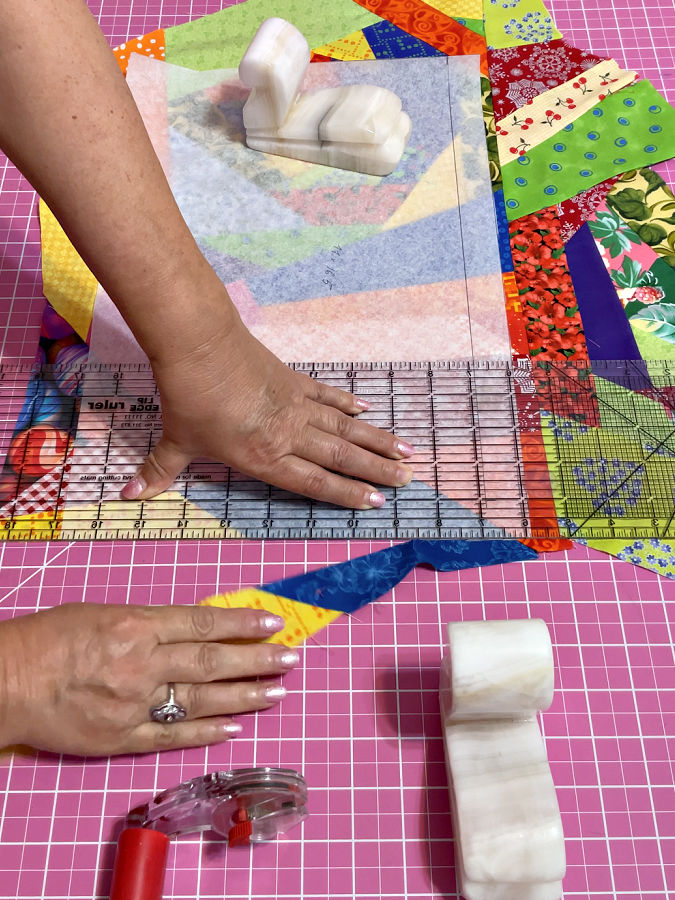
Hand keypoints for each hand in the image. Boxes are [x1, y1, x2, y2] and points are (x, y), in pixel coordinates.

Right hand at [0, 604, 295, 755]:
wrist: (6, 681)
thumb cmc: (49, 639)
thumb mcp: (102, 613)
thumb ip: (148, 623)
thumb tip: (192, 629)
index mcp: (136, 625)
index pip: (202, 623)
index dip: (242, 624)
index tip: (272, 623)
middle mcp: (142, 663)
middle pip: (211, 660)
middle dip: (256, 659)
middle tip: (289, 658)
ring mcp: (134, 703)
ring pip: (201, 699)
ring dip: (244, 695)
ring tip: (277, 692)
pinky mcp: (122, 736)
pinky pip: (173, 736)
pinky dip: (207, 732)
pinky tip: (236, 727)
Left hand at [122, 313, 414, 507]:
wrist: (200, 344)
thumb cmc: (189, 398)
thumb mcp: (174, 441)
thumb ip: (159, 472)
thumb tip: (127, 496)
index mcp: (264, 458)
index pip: (314, 482)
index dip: (346, 494)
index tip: (376, 503)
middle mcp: (288, 435)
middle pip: (341, 457)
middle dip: (377, 471)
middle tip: (408, 479)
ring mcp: (296, 407)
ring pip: (345, 430)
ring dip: (376, 442)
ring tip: (406, 453)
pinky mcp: (294, 382)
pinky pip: (329, 398)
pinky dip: (348, 407)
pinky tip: (367, 413)